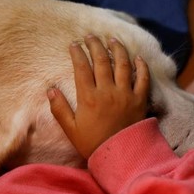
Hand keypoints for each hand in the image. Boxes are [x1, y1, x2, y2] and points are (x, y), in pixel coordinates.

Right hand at [48, 35, 149, 158]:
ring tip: (112, 40)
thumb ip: (59, 109)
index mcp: (89, 97)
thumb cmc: (93, 144)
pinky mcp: (140, 100)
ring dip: (117, 49)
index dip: (77, 53)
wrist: (121, 157)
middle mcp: (108, 91)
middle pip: (101, 60)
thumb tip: (50, 90)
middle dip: (95, 45)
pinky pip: (142, 78)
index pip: (81, 67)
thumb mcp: (71, 129)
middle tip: (90, 36)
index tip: (73, 44)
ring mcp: (126, 94)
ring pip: (122, 64)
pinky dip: (141, 66)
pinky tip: (137, 57)